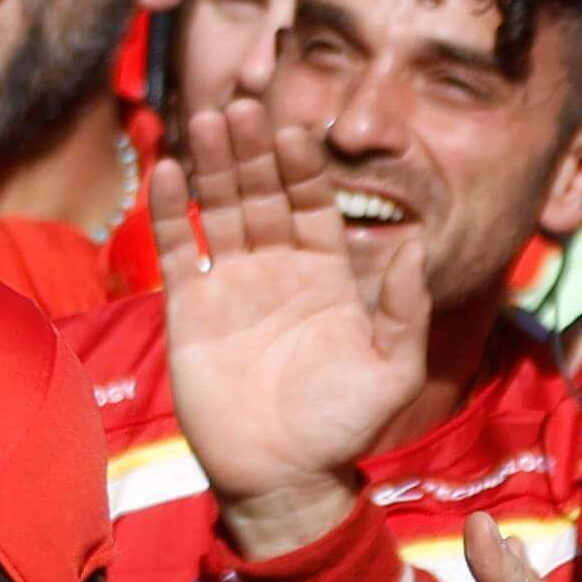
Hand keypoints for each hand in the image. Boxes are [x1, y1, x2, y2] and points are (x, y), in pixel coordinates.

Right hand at [147, 101, 429, 544]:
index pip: (313, 202)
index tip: (294, 129)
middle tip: (242, 104)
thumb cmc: (343, 427)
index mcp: (328, 274)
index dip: (303, 166)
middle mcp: (277, 268)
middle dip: (252, 150)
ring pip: (219, 208)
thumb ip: (403, 308)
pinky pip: (178, 249)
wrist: (282, 477)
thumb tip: (414, 245)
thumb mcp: (393, 369)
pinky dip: (170, 210)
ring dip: (212, 165)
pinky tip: (167, 171)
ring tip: (204, 120)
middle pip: (262, 192)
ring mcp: (231, 285)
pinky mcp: (189, 309)